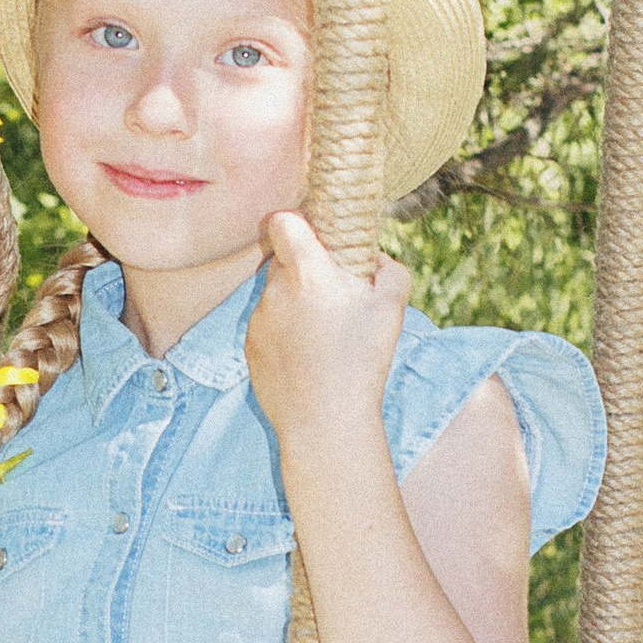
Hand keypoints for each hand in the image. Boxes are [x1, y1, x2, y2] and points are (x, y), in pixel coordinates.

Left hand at [246, 209, 409, 451]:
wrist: (325, 421)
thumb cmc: (361, 361)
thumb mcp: (392, 307)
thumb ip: (389, 269)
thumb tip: (374, 259)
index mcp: (306, 272)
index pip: (283, 221)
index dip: (299, 223)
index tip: (318, 239)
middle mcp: (274, 290)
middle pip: (282, 260)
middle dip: (306, 269)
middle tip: (334, 294)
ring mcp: (258, 320)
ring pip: (276, 295)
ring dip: (296, 303)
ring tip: (324, 334)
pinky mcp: (250, 347)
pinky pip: (268, 325)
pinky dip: (285, 332)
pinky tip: (308, 357)